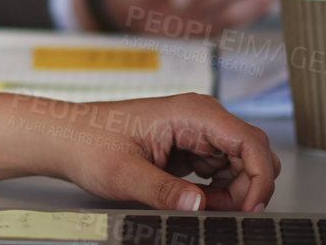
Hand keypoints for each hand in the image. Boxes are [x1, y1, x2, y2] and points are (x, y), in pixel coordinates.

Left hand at [38, 92, 280, 211]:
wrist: (65, 138)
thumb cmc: (88, 143)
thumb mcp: (124, 173)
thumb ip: (164, 191)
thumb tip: (199, 207)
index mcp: (190, 112)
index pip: (250, 141)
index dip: (260, 178)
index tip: (251, 209)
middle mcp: (198, 117)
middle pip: (252, 153)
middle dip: (249, 187)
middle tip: (224, 212)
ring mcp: (195, 132)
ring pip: (240, 164)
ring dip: (233, 191)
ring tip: (199, 204)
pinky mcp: (189, 148)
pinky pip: (221, 171)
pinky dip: (219, 191)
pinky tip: (195, 199)